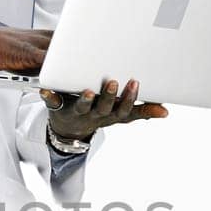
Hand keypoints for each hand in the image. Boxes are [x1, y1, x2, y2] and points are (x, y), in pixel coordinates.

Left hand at [40, 77, 168, 136]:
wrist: (70, 128)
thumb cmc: (100, 113)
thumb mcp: (122, 115)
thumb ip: (142, 111)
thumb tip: (165, 112)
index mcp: (111, 115)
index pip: (124, 110)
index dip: (129, 99)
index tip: (135, 83)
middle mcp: (96, 115)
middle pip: (104, 108)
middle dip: (110, 96)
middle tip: (112, 82)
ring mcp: (78, 112)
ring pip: (82, 107)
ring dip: (85, 99)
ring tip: (88, 90)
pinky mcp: (59, 108)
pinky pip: (53, 103)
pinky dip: (49, 97)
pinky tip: (45, 90)